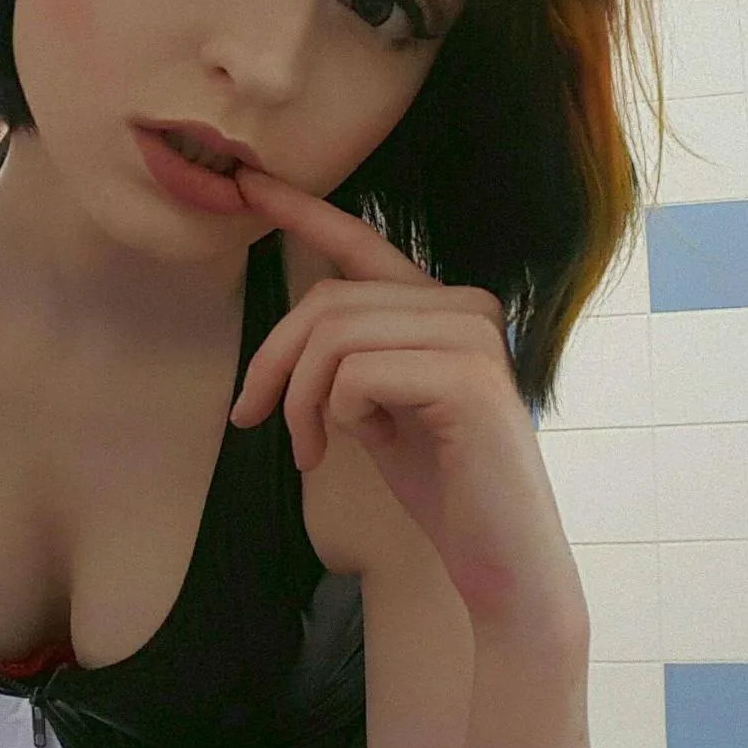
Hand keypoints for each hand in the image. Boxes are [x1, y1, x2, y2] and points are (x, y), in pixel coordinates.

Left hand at [228, 165, 582, 626]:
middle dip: (272, 362)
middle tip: (250, 418)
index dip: (301, 211)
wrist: (499, 562)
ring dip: (298, 399)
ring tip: (309, 449)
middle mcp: (465, 306)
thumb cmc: (439, 486)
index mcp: (441, 308)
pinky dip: (333, 414)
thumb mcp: (376, 407)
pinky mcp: (469, 377)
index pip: (361, 243)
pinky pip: (355, 373)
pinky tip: (356, 448)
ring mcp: (473, 337)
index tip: (247, 184)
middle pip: (327, 299)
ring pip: (334, 334)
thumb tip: (285, 341)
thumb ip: (347, 358)